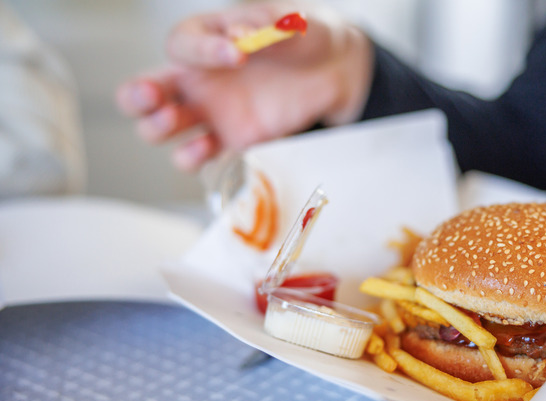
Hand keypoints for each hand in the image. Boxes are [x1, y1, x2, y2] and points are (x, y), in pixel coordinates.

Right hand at [116, 2, 372, 171]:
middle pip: (143, 90)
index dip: (202, 51)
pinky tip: (207, 147)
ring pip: (159, 127)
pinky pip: (195, 155)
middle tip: (152, 95)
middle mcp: (196, 77)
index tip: (238, 55)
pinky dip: (192, 156)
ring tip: (176, 119)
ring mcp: (208, 112)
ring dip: (157, 127)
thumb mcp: (289, 22)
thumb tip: (240, 35)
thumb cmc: (302, 38)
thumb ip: (266, 25)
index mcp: (203, 39)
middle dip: (137, 96)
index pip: (181, 44)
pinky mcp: (227, 139)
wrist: (330, 71)